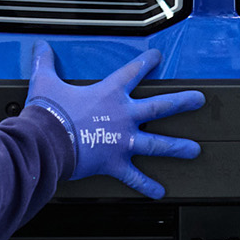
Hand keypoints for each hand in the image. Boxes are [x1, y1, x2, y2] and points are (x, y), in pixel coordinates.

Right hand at [24, 43, 203, 198]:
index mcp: (109, 94)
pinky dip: (147, 185)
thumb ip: (45, 63)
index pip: (133, 72)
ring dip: (178, 147)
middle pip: (160, 107)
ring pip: (157, 144)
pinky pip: (135, 177)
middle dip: (182, 102)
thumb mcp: (45, 82)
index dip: (146, 62)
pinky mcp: (115, 163)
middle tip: (200, 100)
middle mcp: (123, 116)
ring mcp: (122, 141)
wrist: (46, 142)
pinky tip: (160, 192)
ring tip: (195, 150)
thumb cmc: (48, 113)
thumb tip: (40, 47)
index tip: (157, 57)